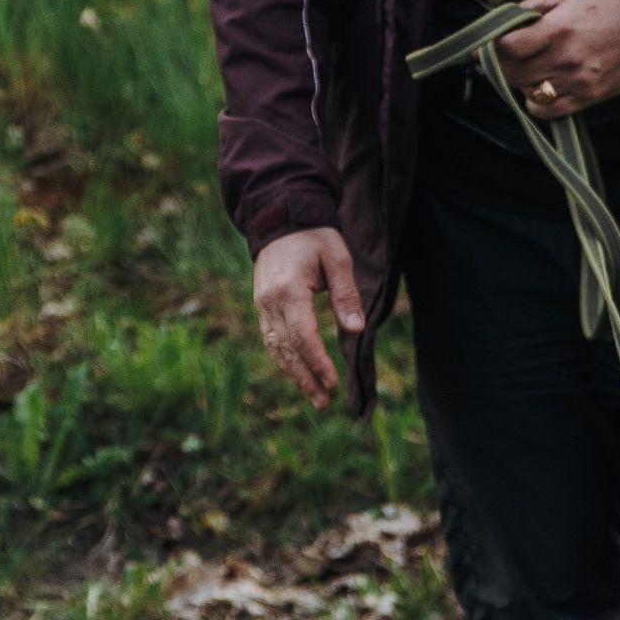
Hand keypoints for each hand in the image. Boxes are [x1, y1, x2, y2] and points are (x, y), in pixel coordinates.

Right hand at [253, 226, 364, 408]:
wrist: (281, 217)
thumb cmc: (314, 236)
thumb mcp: (337, 259)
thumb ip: (346, 295)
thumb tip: (356, 330)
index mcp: (288, 290)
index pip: (303, 335)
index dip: (318, 361)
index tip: (333, 380)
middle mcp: (269, 302)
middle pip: (287, 348)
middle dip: (305, 377)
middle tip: (323, 402)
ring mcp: (262, 305)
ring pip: (276, 348)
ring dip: (294, 375)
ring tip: (314, 397)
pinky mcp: (262, 307)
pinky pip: (271, 339)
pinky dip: (284, 360)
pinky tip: (298, 374)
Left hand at [496, 0, 619, 119]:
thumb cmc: (604, 9)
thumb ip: (533, 5)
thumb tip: (505, 20)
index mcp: (556, 29)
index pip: (508, 47)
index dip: (494, 46)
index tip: (493, 45)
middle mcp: (564, 58)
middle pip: (513, 73)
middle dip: (506, 65)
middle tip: (511, 57)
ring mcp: (575, 82)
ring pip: (527, 92)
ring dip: (522, 83)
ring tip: (532, 69)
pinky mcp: (585, 99)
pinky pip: (546, 111)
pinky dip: (536, 103)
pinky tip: (542, 88)